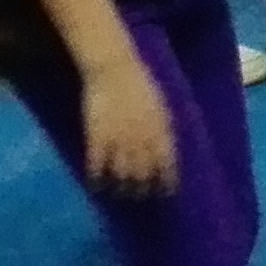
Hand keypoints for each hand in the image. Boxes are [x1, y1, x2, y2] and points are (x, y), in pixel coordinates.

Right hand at [75, 52, 180, 196]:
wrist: (114, 71)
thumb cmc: (141, 85)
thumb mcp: (162, 108)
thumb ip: (164, 132)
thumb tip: (167, 153)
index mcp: (160, 134)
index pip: (166, 166)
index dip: (166, 182)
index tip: (165, 192)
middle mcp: (141, 143)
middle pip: (143, 175)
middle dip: (142, 188)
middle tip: (140, 194)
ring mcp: (118, 142)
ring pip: (121, 175)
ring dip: (121, 187)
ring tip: (120, 192)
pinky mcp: (97, 139)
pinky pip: (97, 167)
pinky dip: (97, 179)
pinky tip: (97, 185)